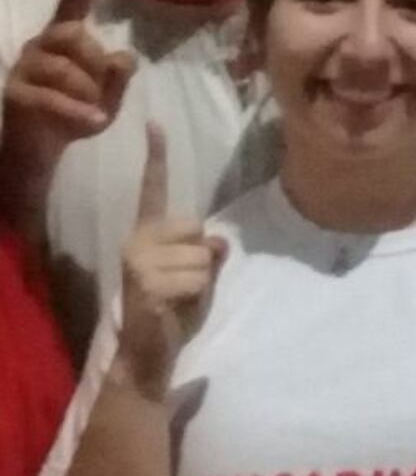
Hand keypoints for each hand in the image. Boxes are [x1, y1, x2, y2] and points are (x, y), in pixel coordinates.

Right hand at [4, 0, 135, 152]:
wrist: (41, 150)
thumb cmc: (76, 115)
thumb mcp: (108, 98)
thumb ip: (119, 78)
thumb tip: (124, 56)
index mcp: (65, 38)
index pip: (74, 1)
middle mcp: (41, 44)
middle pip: (77, 37)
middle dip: (97, 69)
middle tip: (100, 96)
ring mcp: (25, 67)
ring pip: (67, 70)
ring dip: (89, 96)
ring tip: (91, 115)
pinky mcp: (16, 92)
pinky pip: (52, 97)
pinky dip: (77, 113)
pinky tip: (92, 123)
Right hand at [118, 123, 226, 399]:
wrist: (148, 353)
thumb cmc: (173, 313)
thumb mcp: (199, 279)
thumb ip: (209, 256)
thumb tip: (218, 242)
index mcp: (148, 233)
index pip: (154, 189)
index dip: (157, 156)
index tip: (155, 123)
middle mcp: (138, 239)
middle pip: (197, 229)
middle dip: (203, 259)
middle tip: (182, 285)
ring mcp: (139, 259)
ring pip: (201, 257)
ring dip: (201, 282)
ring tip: (177, 299)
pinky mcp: (146, 280)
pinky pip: (196, 278)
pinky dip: (195, 295)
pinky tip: (173, 308)